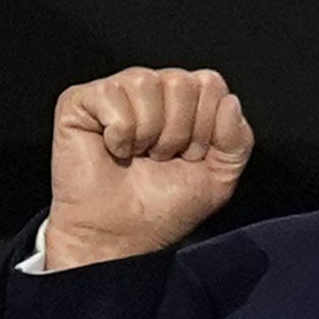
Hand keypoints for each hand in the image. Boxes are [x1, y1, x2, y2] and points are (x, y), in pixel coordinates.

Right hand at [44, 67, 253, 268]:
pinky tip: (114, 149)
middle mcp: (153, 89)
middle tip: (161, 158)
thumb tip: (230, 101)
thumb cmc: (163, 208)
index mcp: (186, 100)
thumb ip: (238, 139)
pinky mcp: (80, 101)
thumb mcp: (220, 177)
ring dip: (148, 133)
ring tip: (138, 155)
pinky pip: (111, 94)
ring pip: (146, 83)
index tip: (190, 157)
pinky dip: (118, 132)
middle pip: (181, 81)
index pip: (210, 83)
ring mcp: (117, 92)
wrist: (121, 236)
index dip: (206, 127)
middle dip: (178, 131)